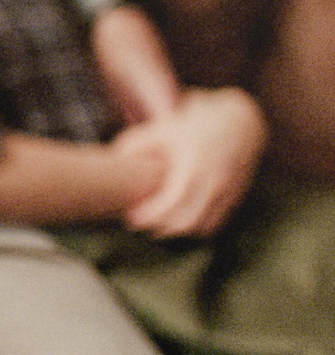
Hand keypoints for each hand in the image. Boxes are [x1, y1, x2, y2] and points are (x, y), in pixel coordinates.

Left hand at [113, 86, 265, 237]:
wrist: (240, 123)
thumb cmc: (195, 126)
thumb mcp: (163, 129)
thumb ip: (136, 144)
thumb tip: (114, 160)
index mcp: (195, 165)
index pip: (173, 201)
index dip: (151, 215)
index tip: (131, 218)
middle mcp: (215, 182)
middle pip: (188, 222)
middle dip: (161, 229)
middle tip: (139, 224)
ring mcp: (228, 192)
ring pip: (202, 227)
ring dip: (178, 231)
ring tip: (156, 224)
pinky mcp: (235, 199)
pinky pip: (214, 223)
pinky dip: (195, 227)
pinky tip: (177, 220)